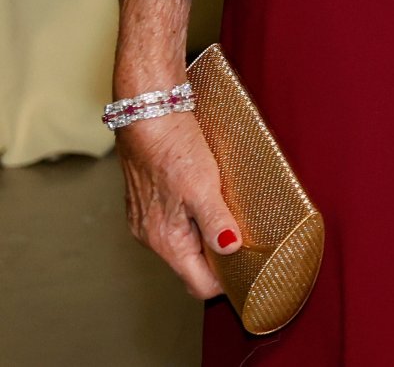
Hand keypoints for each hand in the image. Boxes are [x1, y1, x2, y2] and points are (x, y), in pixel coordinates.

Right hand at [117, 108, 240, 298]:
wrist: (147, 112)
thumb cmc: (172, 147)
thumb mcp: (203, 184)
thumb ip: (216, 221)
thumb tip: (231, 248)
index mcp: (165, 241)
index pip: (198, 285)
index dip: (225, 281)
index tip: (247, 268)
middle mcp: (150, 237)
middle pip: (191, 266)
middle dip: (216, 256)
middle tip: (243, 235)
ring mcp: (145, 220)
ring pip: (182, 243)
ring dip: (204, 234)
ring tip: (226, 212)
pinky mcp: (145, 201)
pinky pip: (173, 222)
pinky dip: (191, 217)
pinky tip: (205, 196)